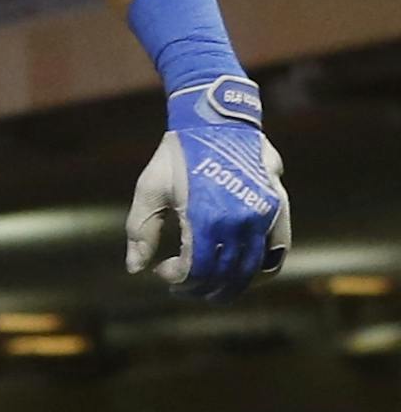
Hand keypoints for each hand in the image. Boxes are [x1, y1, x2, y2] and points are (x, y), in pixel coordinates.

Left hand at [126, 77, 289, 301]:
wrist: (215, 121)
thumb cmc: (177, 155)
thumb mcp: (149, 188)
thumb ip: (141, 231)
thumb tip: (134, 269)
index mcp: (204, 216)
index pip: (196, 268)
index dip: (179, 279)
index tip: (162, 272)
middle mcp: (237, 220)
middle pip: (224, 274)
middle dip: (201, 288)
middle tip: (183, 289)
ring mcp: (261, 216)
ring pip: (252, 270)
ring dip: (231, 286)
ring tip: (211, 289)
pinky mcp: (277, 209)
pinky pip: (277, 253)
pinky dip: (262, 272)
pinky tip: (244, 277)